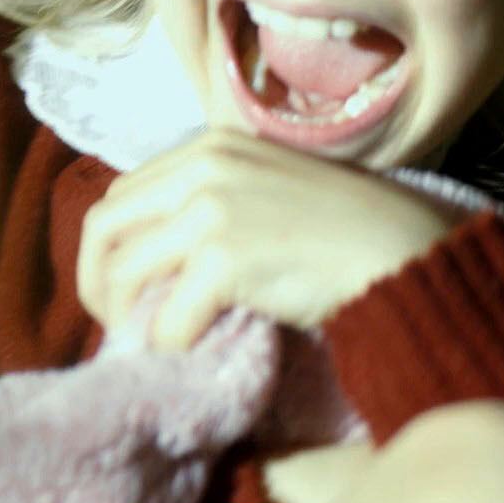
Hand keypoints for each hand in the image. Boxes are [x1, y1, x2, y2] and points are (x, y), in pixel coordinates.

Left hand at [77, 128, 462, 349]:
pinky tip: (193, 355)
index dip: (111, 248)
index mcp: (209, 147)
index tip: (125, 289)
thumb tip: (153, 258)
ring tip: (150, 344)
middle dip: (98, 282)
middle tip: (118, 324)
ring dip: (127, 319)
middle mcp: (202, 167)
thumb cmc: (345, 232)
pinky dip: (171, 346)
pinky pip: (167, 317)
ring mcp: (211, 209)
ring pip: (123, 273)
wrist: (405, 251)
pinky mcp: (226, 257)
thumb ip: (210, 203)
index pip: (122, 195)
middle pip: (105, 227)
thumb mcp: (266, 189)